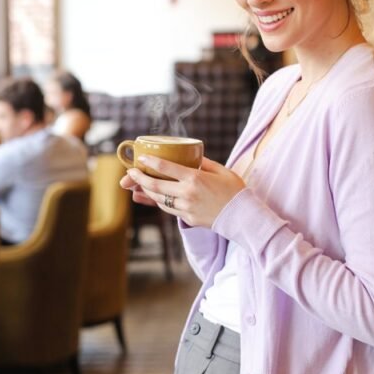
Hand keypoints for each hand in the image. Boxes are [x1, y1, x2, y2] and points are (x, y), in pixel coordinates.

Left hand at [125, 155, 244, 227]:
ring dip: (147, 191)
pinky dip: (160, 201)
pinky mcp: (188, 218)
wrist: (242, 216)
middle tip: (131, 172)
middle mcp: (187, 194)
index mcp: (195, 178)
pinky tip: (155, 195)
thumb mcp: (221, 170)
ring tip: (139, 184)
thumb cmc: (234, 190)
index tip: (141, 158)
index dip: (150, 162)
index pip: (166, 168)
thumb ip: (203, 162)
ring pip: (159, 199)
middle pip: (156, 185)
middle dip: (140, 178)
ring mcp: (186, 208)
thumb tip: (190, 156)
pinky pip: (169, 209)